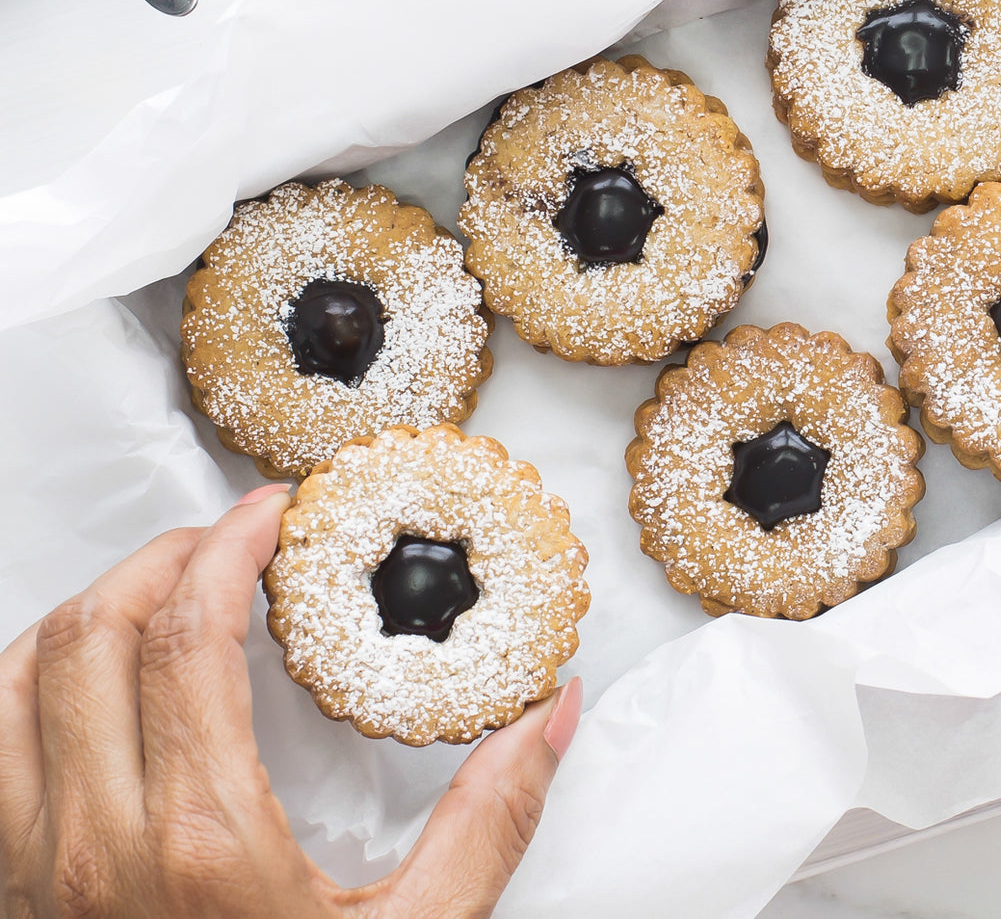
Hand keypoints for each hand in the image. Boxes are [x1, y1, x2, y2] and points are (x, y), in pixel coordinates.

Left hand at [0, 484, 581, 918]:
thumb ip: (490, 821)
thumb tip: (550, 718)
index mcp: (202, 843)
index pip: (187, 634)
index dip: (226, 546)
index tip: (269, 516)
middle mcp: (93, 847)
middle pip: (92, 633)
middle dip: (163, 554)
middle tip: (226, 538)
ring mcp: (32, 871)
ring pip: (15, 679)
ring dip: (86, 608)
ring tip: (158, 588)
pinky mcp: (11, 893)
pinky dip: (23, 680)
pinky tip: (80, 673)